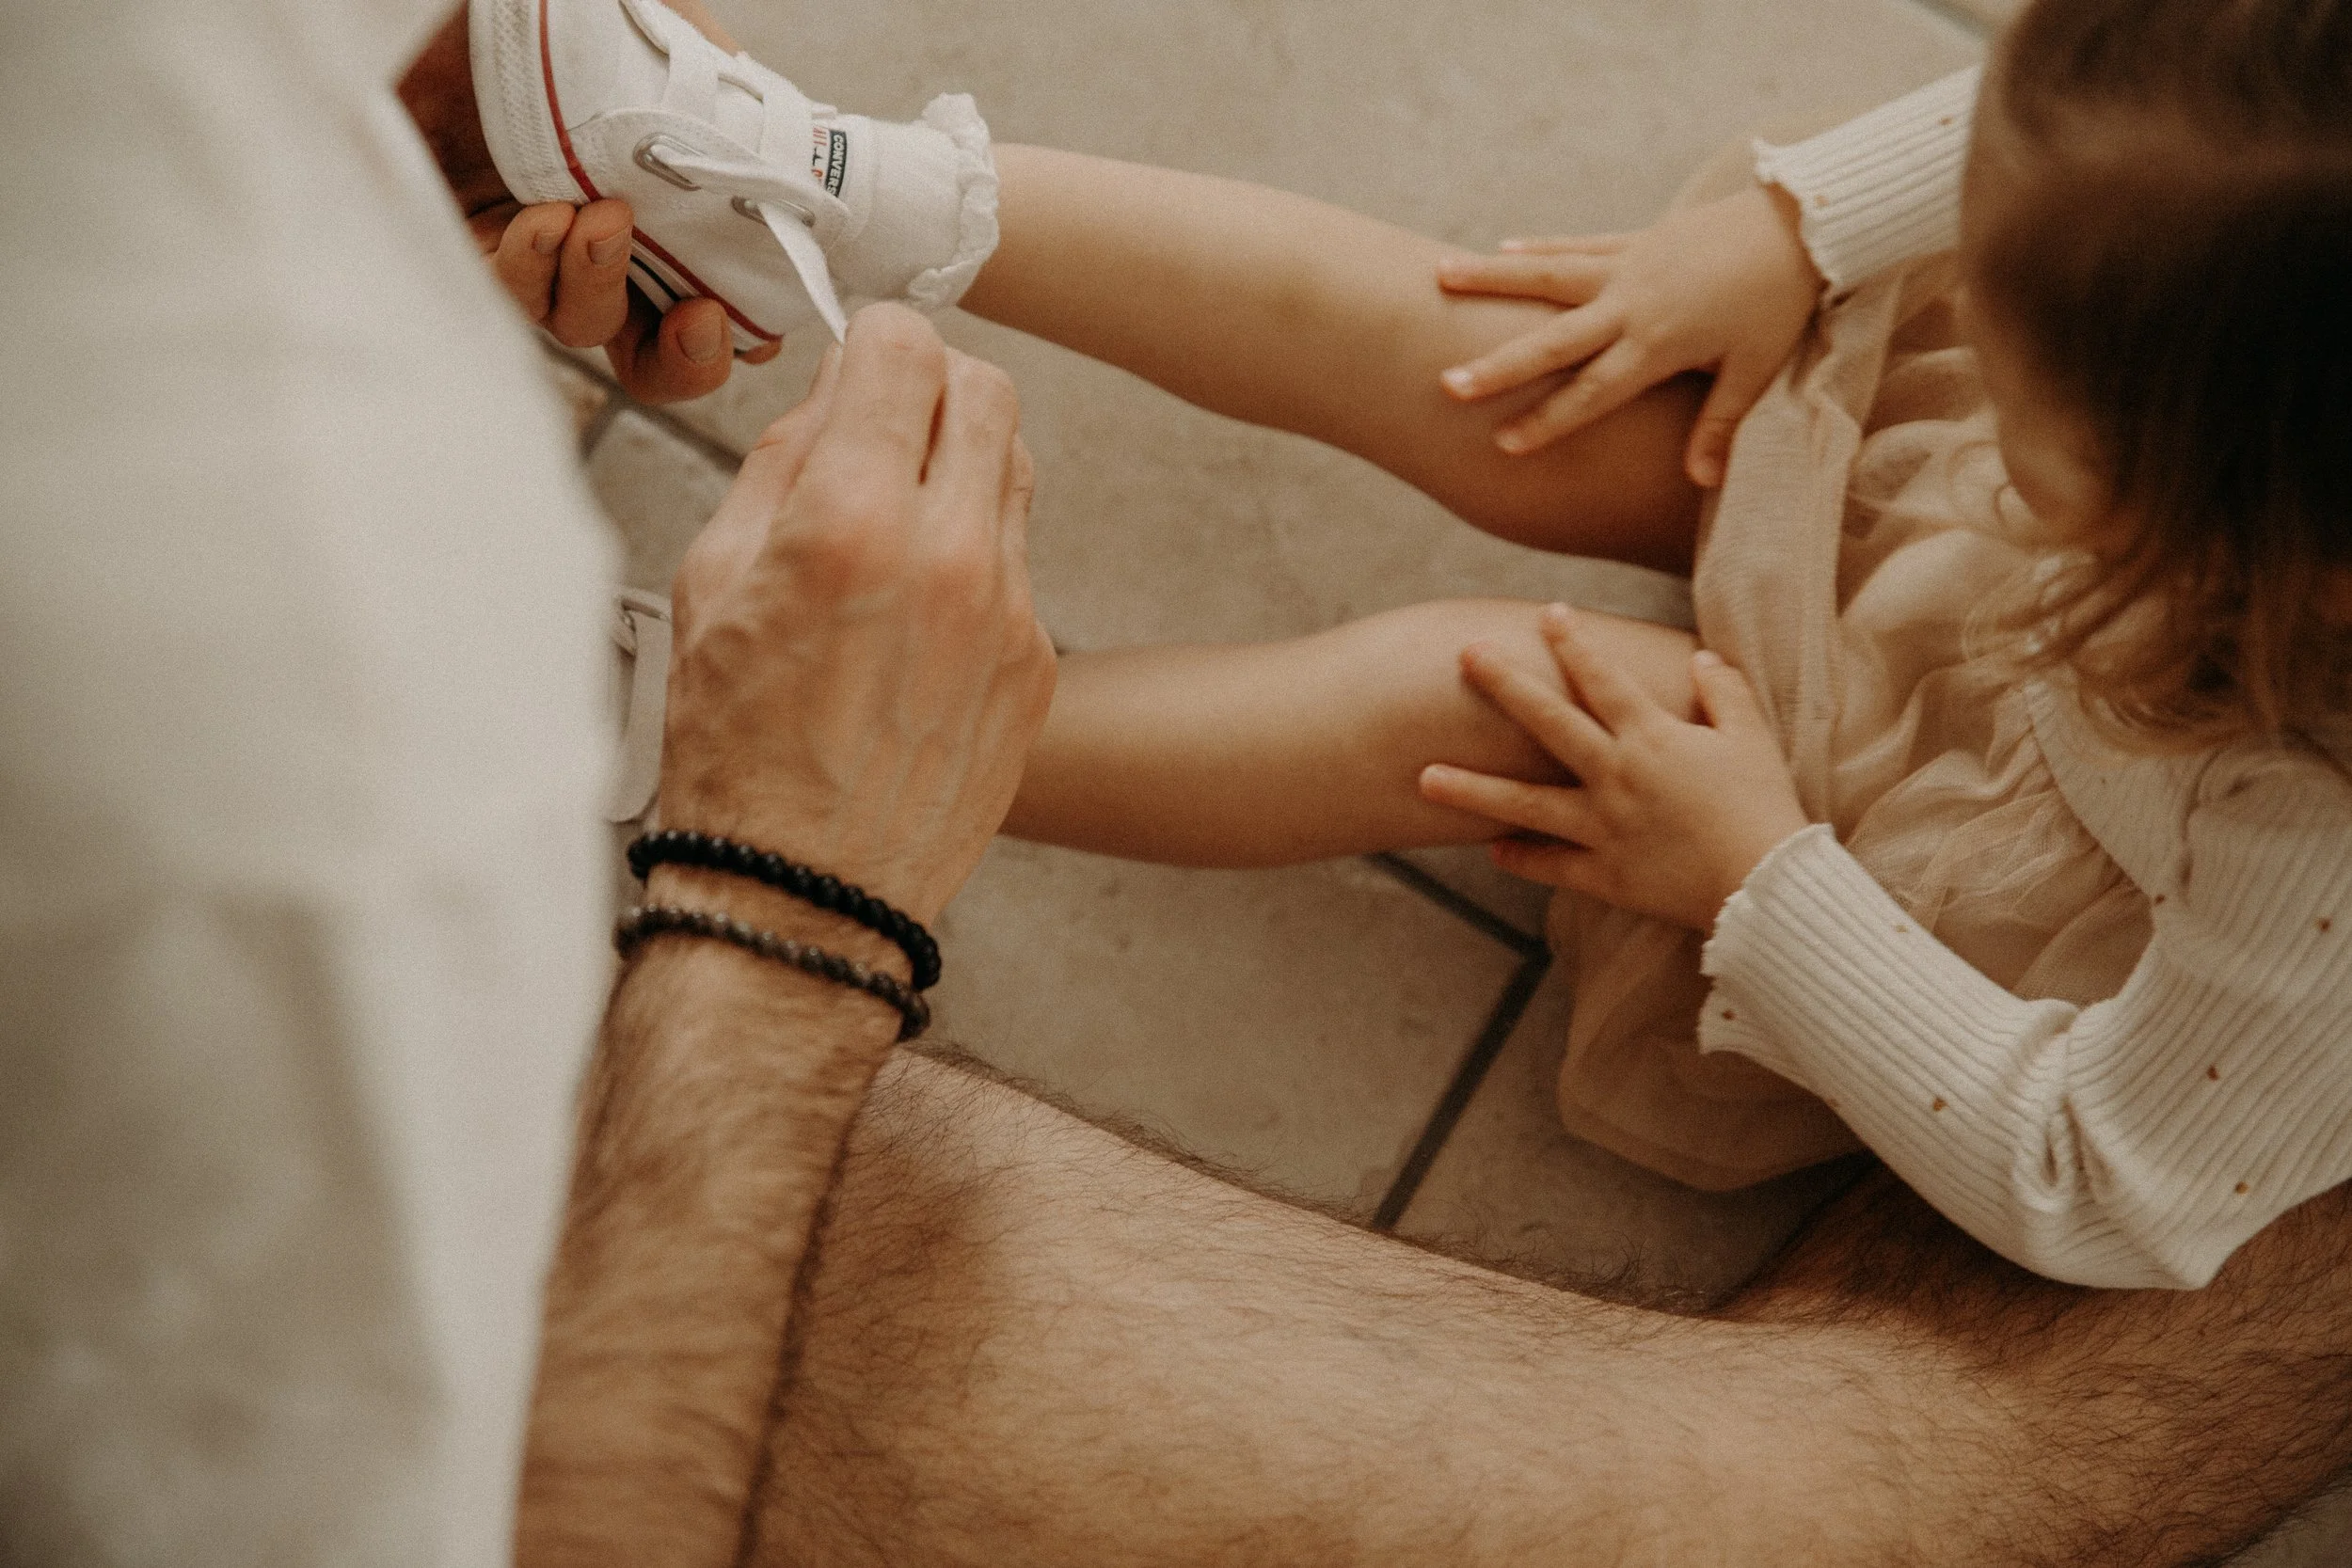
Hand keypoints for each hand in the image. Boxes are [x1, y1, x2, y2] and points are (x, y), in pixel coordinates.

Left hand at [398, 1, 775, 401]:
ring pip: (581, 326)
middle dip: (687, 361)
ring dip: (602, 286)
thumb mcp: (670, 42)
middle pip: (652, 357)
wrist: (466, 6)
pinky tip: (546, 218)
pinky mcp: (465, 242)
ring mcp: (536, 252)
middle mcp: (601, 249)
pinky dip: (534, 267)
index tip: (756, 328)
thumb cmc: (570, 20)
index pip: (709, 308)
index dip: (738, 339)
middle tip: (701, 319)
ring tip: (606, 220)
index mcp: (660, 217)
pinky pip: (506, 292)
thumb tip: (788, 162)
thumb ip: (726, 103)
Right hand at [658, 304, 1055, 921]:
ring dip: (962, 462)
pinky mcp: (1036, 664)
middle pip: (987, 388)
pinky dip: (975, 553)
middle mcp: (949, 557)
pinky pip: (1019, 560)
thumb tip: (832, 402)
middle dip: (932, 385)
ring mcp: (1007, 613)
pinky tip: (916, 610)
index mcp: (851, 523)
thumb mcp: (708, 586)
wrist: (804, 898)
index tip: (858, 359)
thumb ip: (779, 469)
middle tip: (885, 419)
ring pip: (1016, 468)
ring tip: (896, 516)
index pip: (907, 347)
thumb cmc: (737, 759)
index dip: (874, 339)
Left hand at [1417, 605, 1807, 929]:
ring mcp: (1603, 827)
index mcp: (1651, 737)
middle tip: (1464, 655)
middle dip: (1504, 684)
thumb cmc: (1763, 806)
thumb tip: (1700, 658)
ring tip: (1423, 777)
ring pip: (1523, 804)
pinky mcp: (1604, 874)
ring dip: (1471, 789)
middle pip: (1547, 722)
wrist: (1766, 885)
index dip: (1574, 643)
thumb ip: (1724, 694)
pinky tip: (1490, 850)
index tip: (1547, 614)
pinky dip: (1521, 858)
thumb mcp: (1752, 739)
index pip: (1602, 678)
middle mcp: (1616, 775)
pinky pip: (1552, 865)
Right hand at [1434, 185, 1822, 486]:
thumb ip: (1721, 424)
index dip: (1549, 420)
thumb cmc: (1780, 302)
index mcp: (1660, 344)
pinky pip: (1578, 244)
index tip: (1505, 444)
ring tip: (1437, 275)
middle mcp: (1633, 303)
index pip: (1594, 392)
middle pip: (1554, 341)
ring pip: (1548, 275)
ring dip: (1492, 278)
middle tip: (1448, 385)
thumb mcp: (1756, 368)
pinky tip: (1499, 247)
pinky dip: (1538, 247)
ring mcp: (1629, 265)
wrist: (1804, 222)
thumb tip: (1700, 480)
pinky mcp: (1637, 240)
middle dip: (1499, 365)